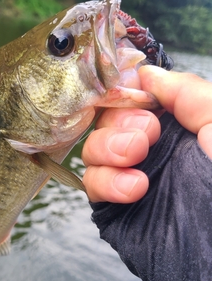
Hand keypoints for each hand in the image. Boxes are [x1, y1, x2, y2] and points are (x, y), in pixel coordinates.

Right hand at [82, 66, 211, 202]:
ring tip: (137, 157)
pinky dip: (107, 180)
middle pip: (109, 118)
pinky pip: (93, 183)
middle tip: (147, 135)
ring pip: (95, 148)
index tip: (135, 95)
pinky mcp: (116, 206)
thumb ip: (187, 91)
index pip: (136, 97)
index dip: (127, 91)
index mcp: (179, 126)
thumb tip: (146, 74)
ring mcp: (131, 176)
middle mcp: (153, 149)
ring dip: (110, 147)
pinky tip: (136, 189)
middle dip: (121, 119)